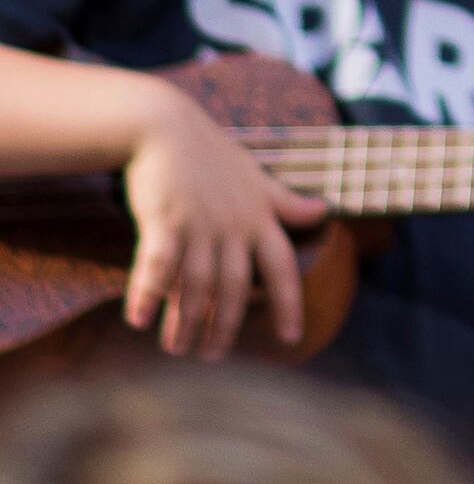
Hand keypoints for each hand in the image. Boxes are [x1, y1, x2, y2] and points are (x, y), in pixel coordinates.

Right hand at [120, 79, 327, 356]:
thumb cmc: (214, 157)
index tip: (294, 338)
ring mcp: (200, 224)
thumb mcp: (258, 178)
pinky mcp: (164, 220)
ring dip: (187, 320)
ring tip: (178, 348)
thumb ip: (286, 203)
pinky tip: (139, 320)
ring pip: (197, 283)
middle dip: (226, 325)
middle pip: (235, 287)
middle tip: (213, 356)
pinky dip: (148, 292)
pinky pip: (157, 263)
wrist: (167, 127)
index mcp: (260, 219)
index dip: (290, 303)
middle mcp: (234, 226)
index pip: (283, 268)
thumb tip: (324, 211)